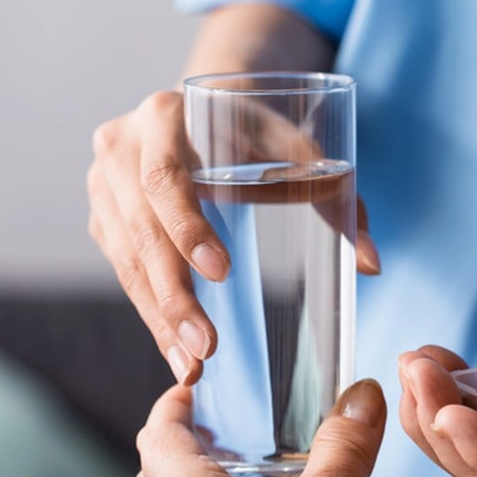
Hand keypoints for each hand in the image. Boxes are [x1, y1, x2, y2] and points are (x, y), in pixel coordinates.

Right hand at [88, 90, 381, 384]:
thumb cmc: (255, 132)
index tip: (221, 272)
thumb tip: (372, 263)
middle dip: (175, 294)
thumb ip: (335, 195)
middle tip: (207, 346)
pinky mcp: (104, 219)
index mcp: (164, 115)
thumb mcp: (293, 146)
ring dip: (161, 317)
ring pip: (128, 260)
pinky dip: (152, 314)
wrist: (204, 112)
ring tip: (194, 363)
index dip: (188, 226)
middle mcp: (121, 147)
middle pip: (141, 229)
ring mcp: (105, 186)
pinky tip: (175, 351)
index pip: (165, 177)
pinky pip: (124, 272)